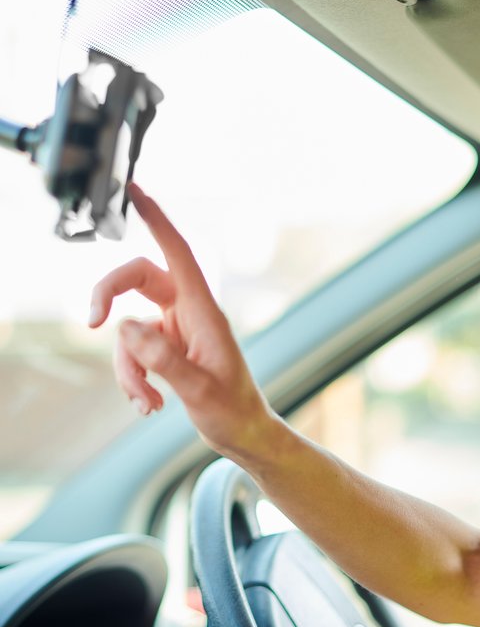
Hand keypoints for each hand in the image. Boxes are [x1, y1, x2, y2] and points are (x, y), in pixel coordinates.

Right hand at [89, 185, 279, 459]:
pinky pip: (132, 352)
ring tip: (146, 403)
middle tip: (89, 320)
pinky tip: (148, 407)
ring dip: (126, 367)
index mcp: (205, 312)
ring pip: (127, 328)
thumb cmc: (235, 413)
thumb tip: (125, 327)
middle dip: (107, 298)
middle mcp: (189, 313)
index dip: (157, 220)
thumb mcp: (201, 391)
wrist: (245, 436)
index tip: (135, 190)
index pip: (178, 253)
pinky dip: (133, 379)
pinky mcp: (166, 349)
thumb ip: (164, 360)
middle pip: (135, 279)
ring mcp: (175, 330)